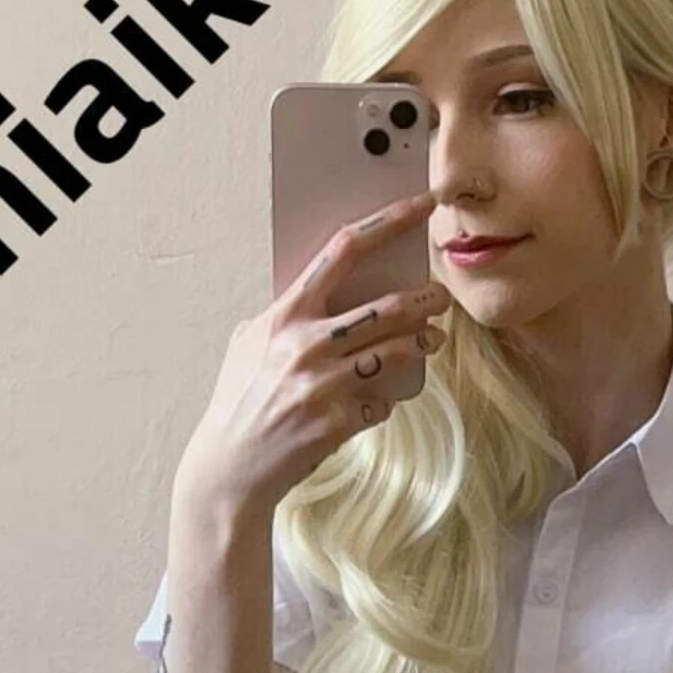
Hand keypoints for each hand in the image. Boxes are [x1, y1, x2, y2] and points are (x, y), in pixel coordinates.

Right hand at [180, 190, 449, 519]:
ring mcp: (325, 384)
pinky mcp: (339, 422)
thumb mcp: (249, 343)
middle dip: (427, 299)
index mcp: (286, 314)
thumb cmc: (239, 401)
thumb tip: (323, 292)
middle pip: (389, 307)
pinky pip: (382, 402)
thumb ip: (286, 315)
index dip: (390, 221)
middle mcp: (307, 344)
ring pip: (398, 352)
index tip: (422, 205)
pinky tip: (377, 400)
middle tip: (442, 298)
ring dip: (424, 344)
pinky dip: (385, 399)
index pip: (344, 249)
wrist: (231, 467)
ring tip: (432, 341)